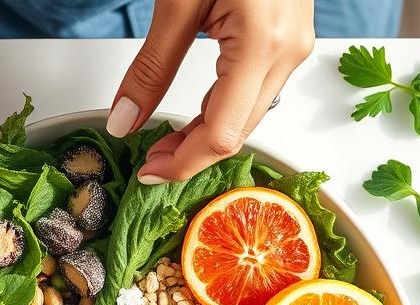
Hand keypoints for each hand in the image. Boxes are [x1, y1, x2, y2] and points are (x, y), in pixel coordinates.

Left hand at [107, 0, 315, 183]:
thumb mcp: (176, 1)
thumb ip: (149, 68)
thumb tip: (124, 121)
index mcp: (262, 42)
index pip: (221, 134)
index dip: (183, 164)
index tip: (148, 173)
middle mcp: (289, 50)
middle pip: (238, 132)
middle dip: (192, 155)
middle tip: (149, 161)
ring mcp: (295, 45)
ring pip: (249, 116)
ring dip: (206, 136)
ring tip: (165, 142)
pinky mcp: (290, 37)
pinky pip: (256, 92)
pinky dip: (222, 110)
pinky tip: (194, 115)